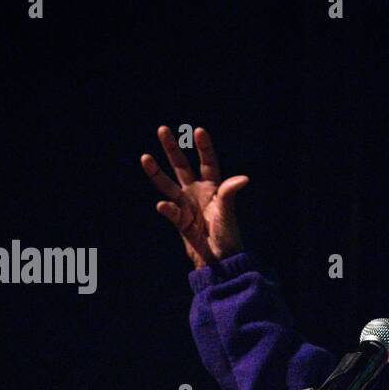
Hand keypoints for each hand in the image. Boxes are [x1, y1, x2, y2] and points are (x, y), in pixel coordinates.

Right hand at [140, 126, 248, 268]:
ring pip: (168, 185)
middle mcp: (197, 193)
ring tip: (145, 157)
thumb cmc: (228, 235)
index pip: (207, 163)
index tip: (198, 131)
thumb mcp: (227, 211)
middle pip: (182, 167)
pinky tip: (163, 205)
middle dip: (172, 149)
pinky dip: (167, 209)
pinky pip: (171, 211)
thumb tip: (244, 178)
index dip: (204, 148)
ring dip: (156, 172)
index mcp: (213, 188)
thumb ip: (229, 193)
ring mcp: (186, 206)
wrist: (220, 260)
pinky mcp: (179, 221)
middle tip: (162, 129)